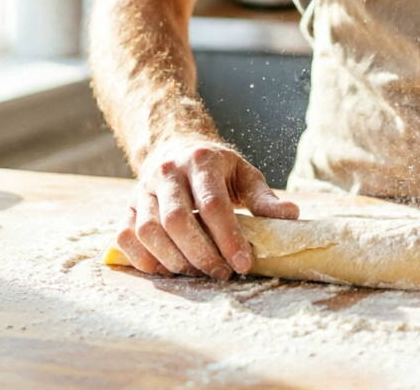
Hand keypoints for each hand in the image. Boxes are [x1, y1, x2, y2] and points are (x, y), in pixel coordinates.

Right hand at [115, 136, 298, 279]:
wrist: (176, 146)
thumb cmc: (218, 169)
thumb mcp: (244, 174)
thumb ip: (264, 198)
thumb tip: (292, 216)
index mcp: (201, 160)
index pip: (213, 204)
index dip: (228, 238)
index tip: (243, 264)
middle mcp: (167, 172)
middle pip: (178, 220)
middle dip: (201, 254)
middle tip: (222, 273)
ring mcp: (142, 189)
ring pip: (149, 231)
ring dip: (174, 260)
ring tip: (198, 273)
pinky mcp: (127, 206)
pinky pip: (127, 237)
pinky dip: (144, 260)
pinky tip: (167, 270)